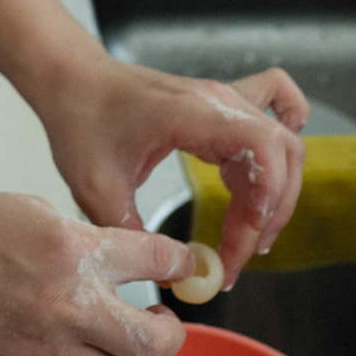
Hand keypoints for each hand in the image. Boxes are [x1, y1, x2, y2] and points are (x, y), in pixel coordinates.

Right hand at [0, 190, 191, 355]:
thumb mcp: (35, 211)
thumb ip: (86, 240)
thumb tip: (124, 261)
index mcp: (74, 250)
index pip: (157, 261)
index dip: (180, 264)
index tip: (183, 267)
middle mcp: (66, 305)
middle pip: (153, 341)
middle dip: (171, 334)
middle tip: (164, 323)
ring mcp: (42, 349)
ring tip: (128, 349)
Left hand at [27, 53, 307, 281]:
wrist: (73, 81)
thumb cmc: (81, 120)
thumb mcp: (96, 187)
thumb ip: (132, 232)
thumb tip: (168, 274)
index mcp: (192, 113)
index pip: (262, 147)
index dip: (268, 196)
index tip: (244, 241)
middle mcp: (218, 101)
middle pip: (282, 153)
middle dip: (270, 212)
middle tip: (237, 256)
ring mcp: (223, 102)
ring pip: (281, 145)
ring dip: (274, 194)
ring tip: (245, 239)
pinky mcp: (219, 110)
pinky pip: (274, 114)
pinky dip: (281, 144)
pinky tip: (276, 172)